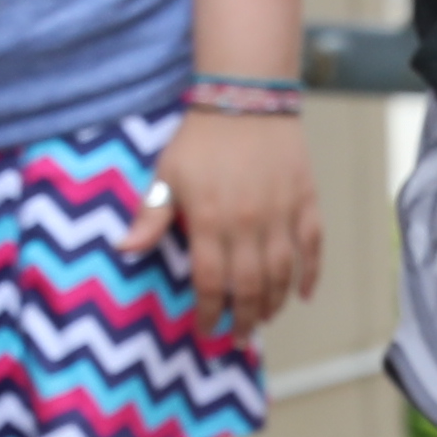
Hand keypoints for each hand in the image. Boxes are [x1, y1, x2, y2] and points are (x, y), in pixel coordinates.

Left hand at [128, 108, 323, 341]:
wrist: (246, 97)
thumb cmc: (200, 139)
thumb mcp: (166, 175)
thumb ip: (150, 217)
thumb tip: (123, 249)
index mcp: (210, 221)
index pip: (211, 283)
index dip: (209, 313)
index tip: (206, 331)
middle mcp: (248, 224)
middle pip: (250, 288)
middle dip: (244, 320)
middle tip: (238, 338)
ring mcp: (281, 215)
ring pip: (282, 274)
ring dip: (274, 304)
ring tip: (264, 320)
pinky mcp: (305, 202)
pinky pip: (313, 246)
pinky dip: (311, 274)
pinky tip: (303, 295)